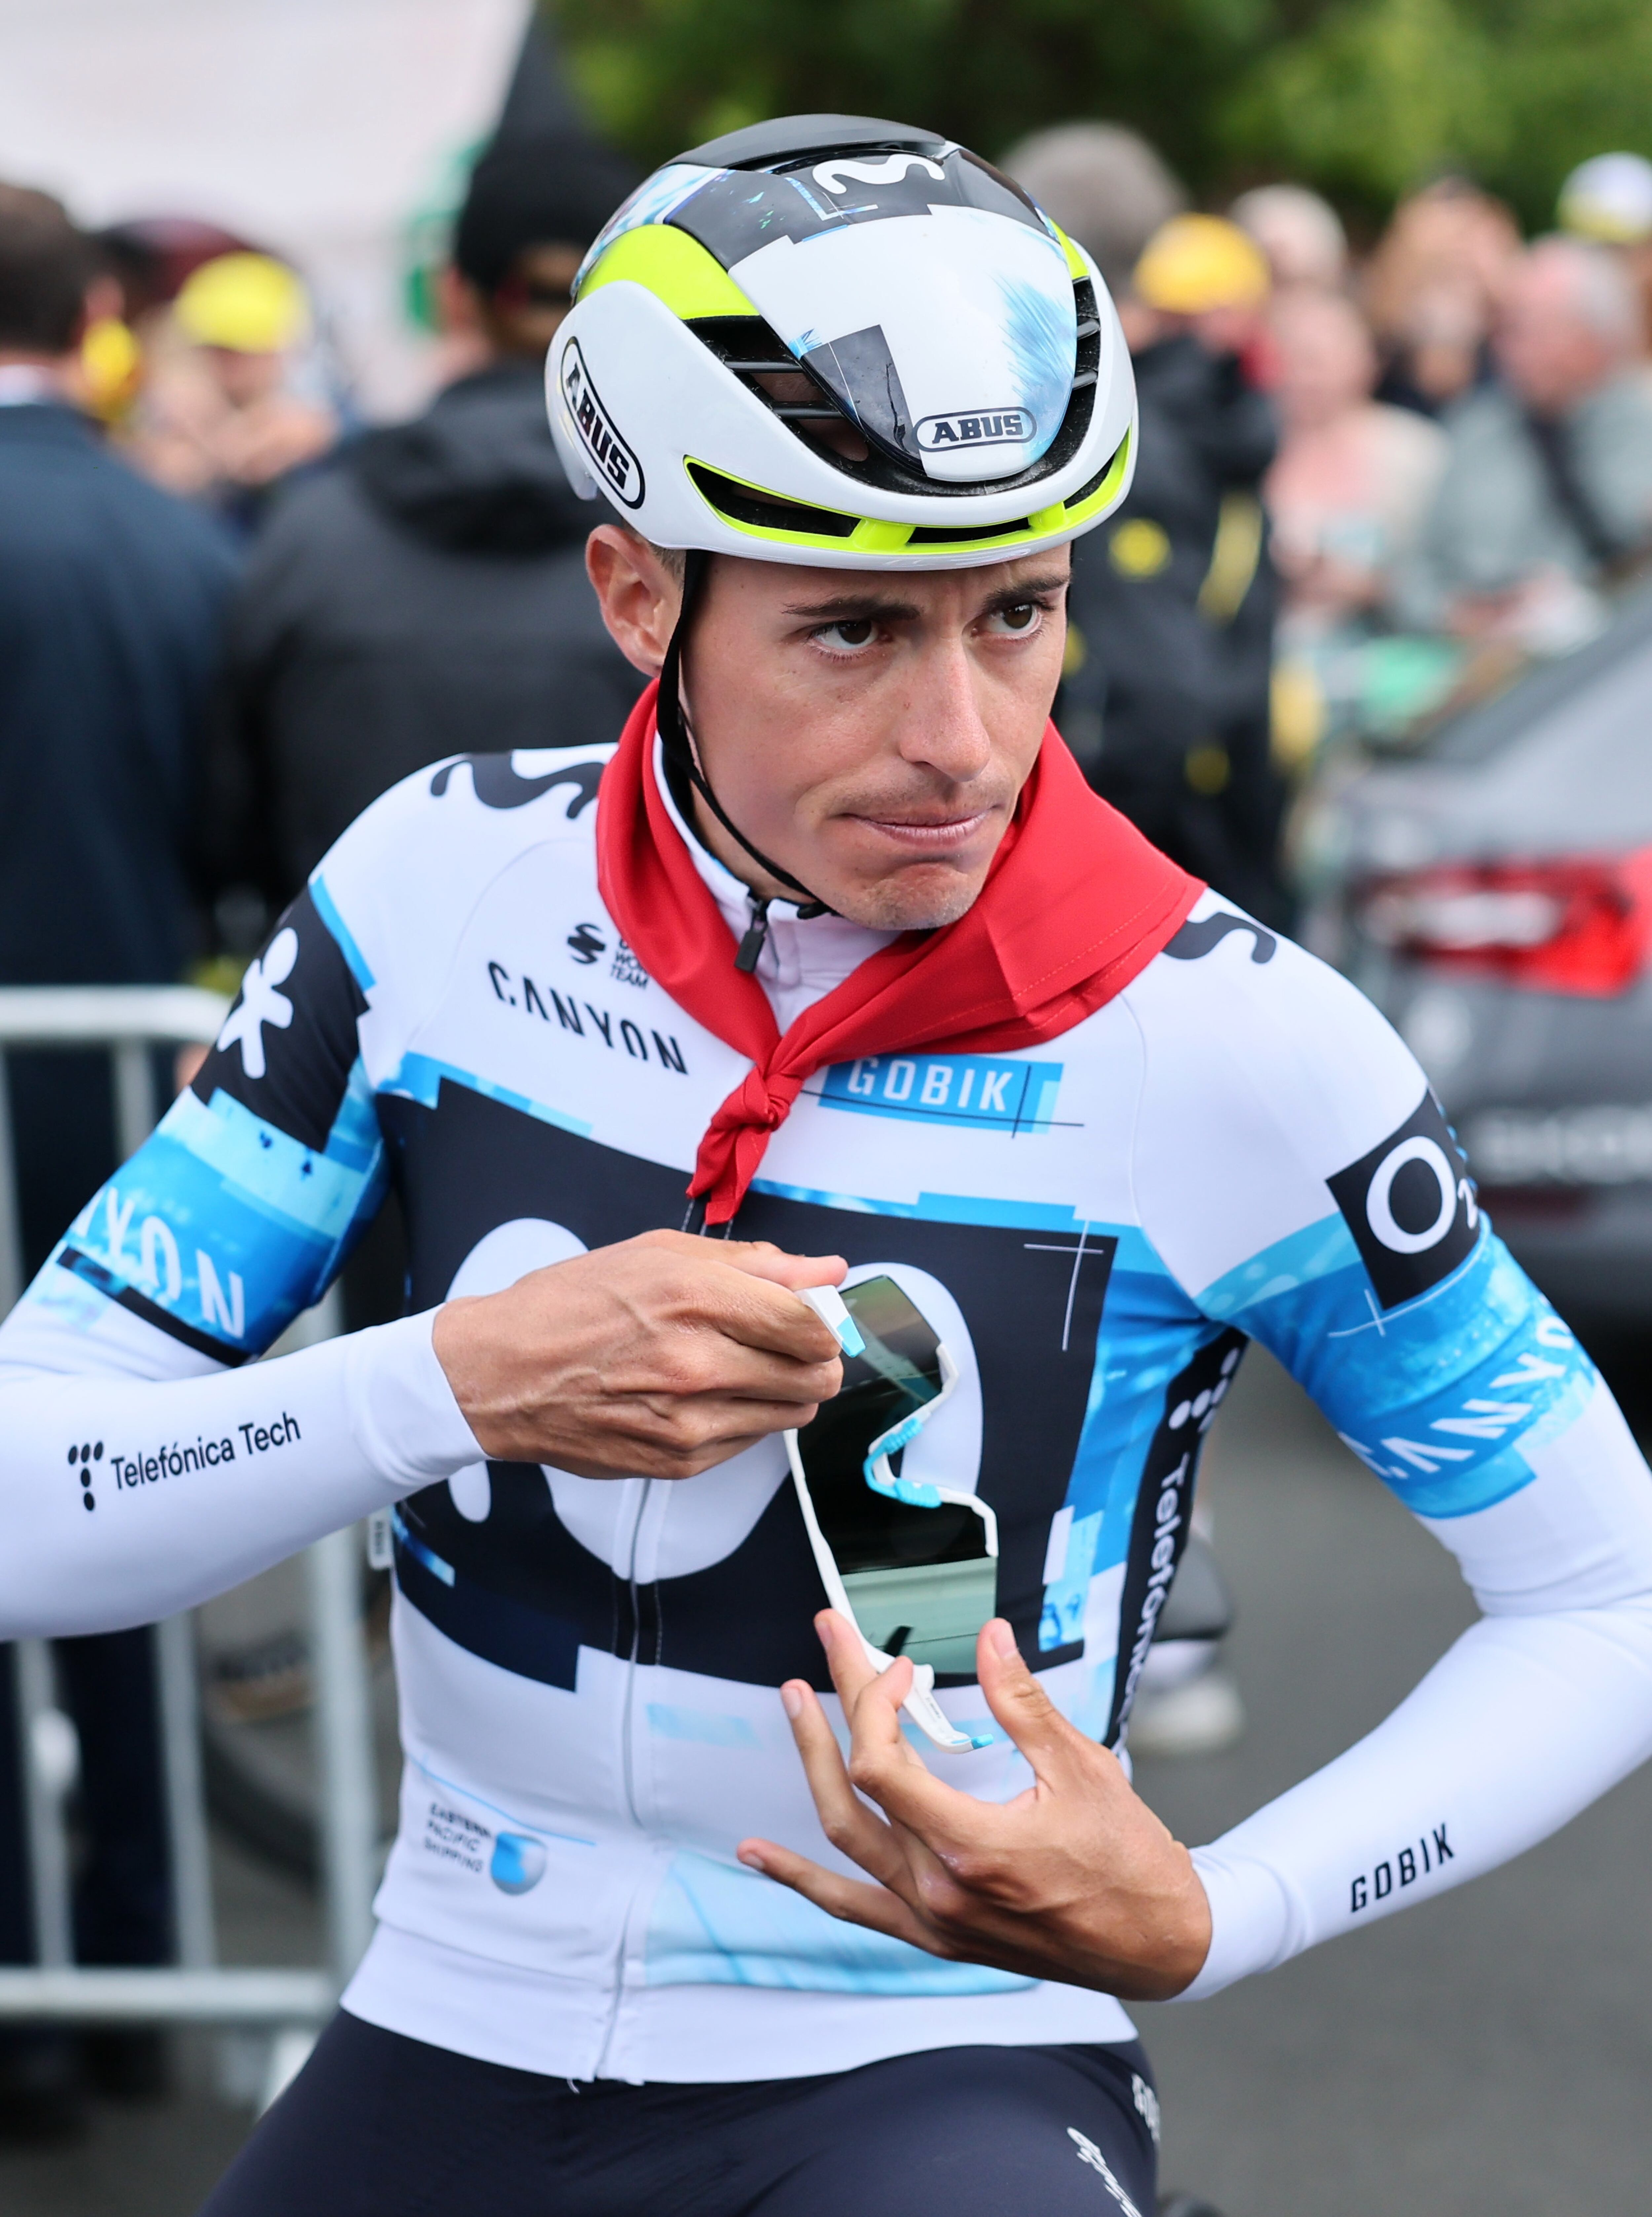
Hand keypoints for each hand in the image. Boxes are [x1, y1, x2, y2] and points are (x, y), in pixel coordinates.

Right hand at [431, 1229, 844, 1478]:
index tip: (813, 1317)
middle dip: (814, 1359)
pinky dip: (744, 1418)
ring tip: (740, 1367)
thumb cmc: (570, 1306)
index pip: (810, 1325)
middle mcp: (696, 1364)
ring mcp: (688, 1421)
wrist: (500, 1374)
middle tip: (787, 1344)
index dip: (824, 1322)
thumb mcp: (659, 1255)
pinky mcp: (678, 1461)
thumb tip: (826, 1270)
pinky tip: (704, 1395)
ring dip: (784, 1391)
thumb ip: (755, 1264)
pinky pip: (750, 1441)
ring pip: (792, 1414)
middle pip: (815, 1376)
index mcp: (694, 1299)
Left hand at [737, 1610, 1211, 2000]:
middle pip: (855, 1789)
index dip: (878, 1702)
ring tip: (794, 1708)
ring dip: (813, 1768)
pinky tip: (762, 1855)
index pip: (882, 1765)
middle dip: (833, 1709)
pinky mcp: (936, 1934)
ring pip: (844, 1840)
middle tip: (825, 1645)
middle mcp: (938, 1888)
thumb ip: (1025, 1703)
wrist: (1158, 1943)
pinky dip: (803, 1880)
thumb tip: (990, 1638)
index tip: (902, 1665)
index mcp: (971, 1848)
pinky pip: (853, 1905)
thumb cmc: (1129, 1860)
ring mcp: (932, 1918)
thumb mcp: (1082, 1768)